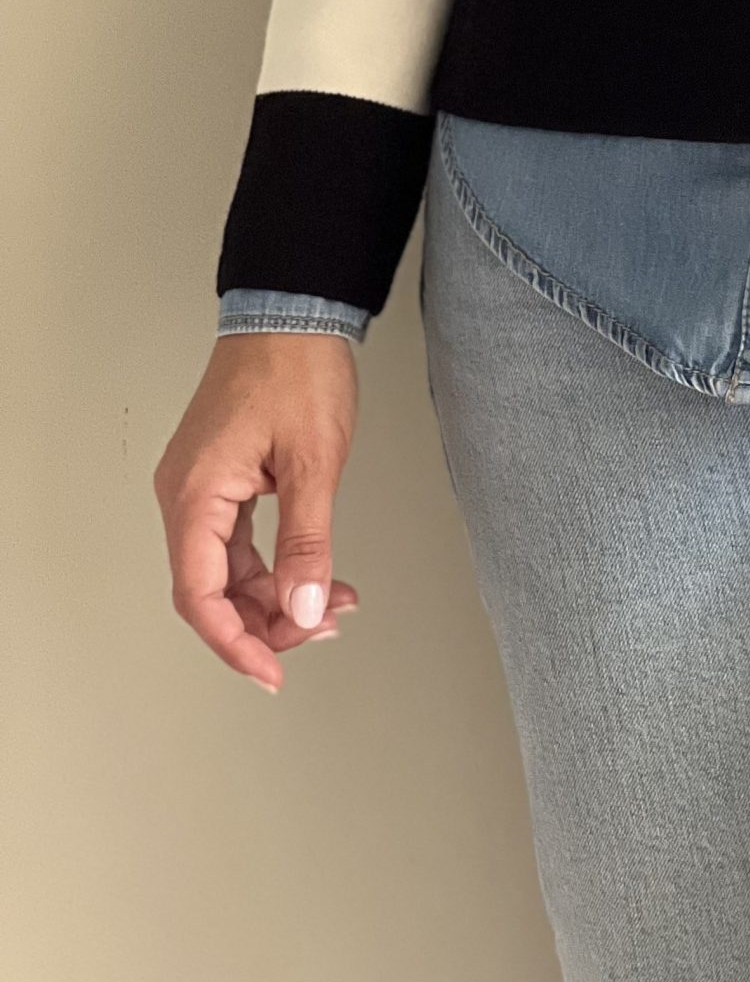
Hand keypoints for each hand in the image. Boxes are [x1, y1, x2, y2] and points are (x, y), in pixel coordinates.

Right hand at [154, 333, 359, 690]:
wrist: (293, 310)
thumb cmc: (297, 368)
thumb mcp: (313, 461)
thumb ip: (307, 541)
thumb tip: (304, 607)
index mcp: (195, 495)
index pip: (201, 596)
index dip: (237, 642)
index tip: (273, 671)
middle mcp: (186, 494)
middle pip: (211, 590)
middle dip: (266, 620)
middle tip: (322, 628)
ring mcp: (200, 485)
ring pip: (226, 569)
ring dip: (275, 594)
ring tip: (332, 602)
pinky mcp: (221, 475)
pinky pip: (235, 541)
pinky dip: (273, 563)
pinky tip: (313, 572)